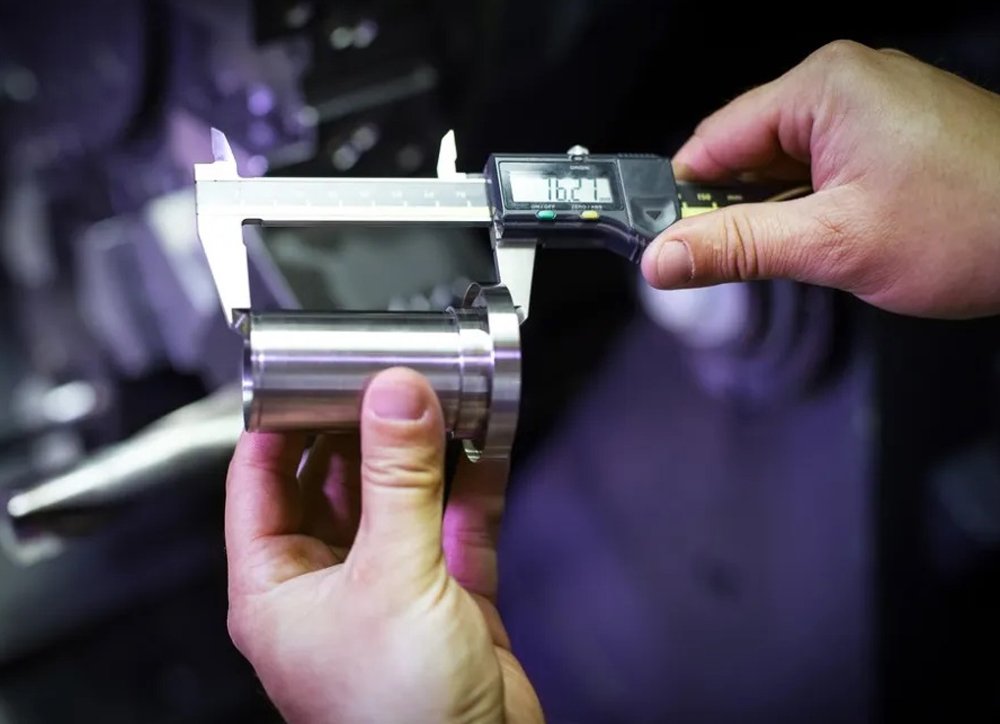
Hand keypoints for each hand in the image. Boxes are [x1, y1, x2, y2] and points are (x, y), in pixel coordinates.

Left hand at [224, 367, 542, 722]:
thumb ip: (399, 480)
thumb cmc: (398, 722)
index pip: (261, 477)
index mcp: (277, 584)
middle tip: (384, 372)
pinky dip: (469, 479)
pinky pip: (455, 518)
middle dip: (359, 424)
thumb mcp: (390, 579)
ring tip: (436, 393)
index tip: (313, 368)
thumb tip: (394, 396)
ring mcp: (390, 584)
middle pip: (334, 478)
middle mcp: (328, 581)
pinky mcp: (448, 592)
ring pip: (398, 494)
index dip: (283, 418)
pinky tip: (481, 440)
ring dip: (419, 448)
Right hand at [641, 40, 999, 318]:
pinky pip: (824, 166)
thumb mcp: (834, 244)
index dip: (685, 196)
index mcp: (823, 87)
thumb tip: (662, 257)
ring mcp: (874, 105)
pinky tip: (840, 237)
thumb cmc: (974, 225)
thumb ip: (737, 247)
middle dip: (741, 209)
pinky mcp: (893, 131)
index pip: (714, 139)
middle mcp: (846, 83)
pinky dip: (816, 206)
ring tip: (820, 250)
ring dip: (783, 213)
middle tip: (758, 261)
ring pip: (786, 165)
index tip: (669, 245)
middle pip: (747, 151)